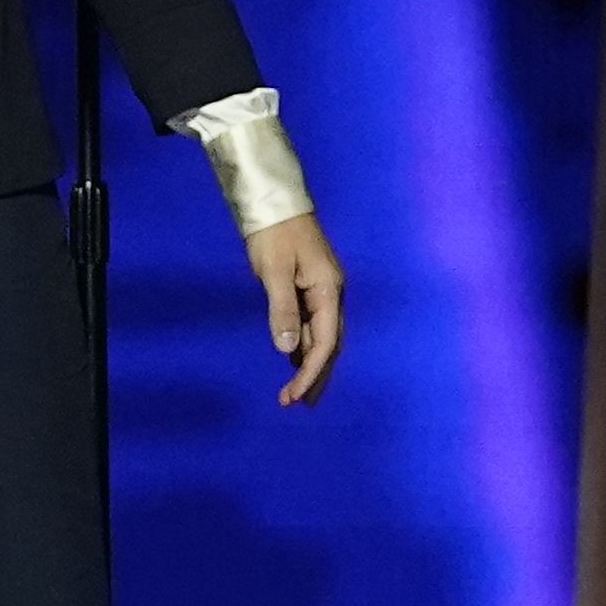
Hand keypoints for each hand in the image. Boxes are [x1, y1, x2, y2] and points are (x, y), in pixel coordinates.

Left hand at [245, 210, 345, 406]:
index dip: (312, 372)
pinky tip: (294, 355)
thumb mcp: (274, 272)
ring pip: (322, 334)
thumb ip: (282, 310)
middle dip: (316, 375)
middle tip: (298, 403)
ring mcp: (322, 289)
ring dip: (311, 362)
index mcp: (328, 291)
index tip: (293, 396)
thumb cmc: (274, 235)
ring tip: (296, 389)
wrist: (275, 202)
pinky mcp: (310, 285)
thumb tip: (288, 349)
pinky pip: (313, 323)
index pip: (325, 342)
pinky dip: (305, 344)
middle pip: (330, 343)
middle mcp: (331, 293)